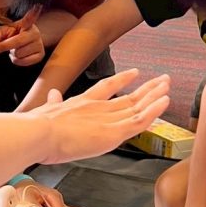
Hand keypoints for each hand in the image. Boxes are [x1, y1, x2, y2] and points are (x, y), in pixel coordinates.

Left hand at [0, 6, 44, 65]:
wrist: (22, 45)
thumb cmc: (11, 35)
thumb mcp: (2, 31)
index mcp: (27, 24)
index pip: (29, 18)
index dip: (34, 12)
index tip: (38, 5)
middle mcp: (35, 33)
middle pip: (17, 42)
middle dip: (3, 46)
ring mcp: (39, 44)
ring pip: (18, 54)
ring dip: (12, 54)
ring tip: (15, 49)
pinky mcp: (40, 55)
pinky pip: (22, 62)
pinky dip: (16, 61)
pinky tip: (19, 55)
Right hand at [32, 69, 169, 163]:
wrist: (39, 134)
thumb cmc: (38, 127)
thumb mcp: (46, 110)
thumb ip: (52, 102)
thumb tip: (52, 94)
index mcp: (83, 103)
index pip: (107, 87)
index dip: (122, 79)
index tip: (134, 72)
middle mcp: (99, 108)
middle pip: (129, 96)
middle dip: (147, 88)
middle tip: (162, 80)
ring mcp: (107, 120)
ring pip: (138, 106)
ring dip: (154, 95)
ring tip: (167, 86)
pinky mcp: (114, 133)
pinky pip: (140, 121)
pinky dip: (154, 111)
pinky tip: (165, 102)